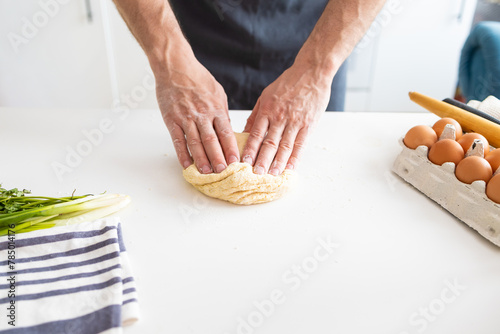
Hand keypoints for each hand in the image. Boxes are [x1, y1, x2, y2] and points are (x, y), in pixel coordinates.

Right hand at [156, 53, 239, 173]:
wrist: (175, 67)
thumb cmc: (198, 78)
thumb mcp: (218, 93)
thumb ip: (223, 112)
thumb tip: (228, 131)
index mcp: (216, 109)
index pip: (226, 133)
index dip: (231, 149)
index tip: (236, 163)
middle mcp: (202, 115)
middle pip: (212, 141)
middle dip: (218, 159)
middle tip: (223, 172)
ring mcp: (186, 118)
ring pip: (195, 143)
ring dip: (202, 160)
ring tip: (207, 172)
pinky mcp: (172, 119)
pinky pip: (178, 140)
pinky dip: (182, 154)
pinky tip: (187, 165)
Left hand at [241, 62, 333, 174]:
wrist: (312, 72)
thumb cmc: (288, 83)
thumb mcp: (266, 95)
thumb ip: (256, 114)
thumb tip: (244, 132)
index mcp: (267, 110)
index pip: (256, 134)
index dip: (250, 149)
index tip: (244, 162)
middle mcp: (280, 117)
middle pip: (269, 144)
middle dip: (262, 160)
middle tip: (256, 174)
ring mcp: (295, 122)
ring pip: (285, 147)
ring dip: (278, 163)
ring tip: (272, 175)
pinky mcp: (308, 124)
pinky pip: (300, 144)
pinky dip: (295, 158)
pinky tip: (290, 168)